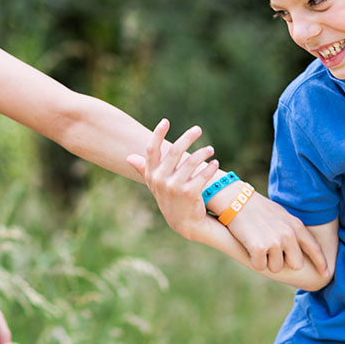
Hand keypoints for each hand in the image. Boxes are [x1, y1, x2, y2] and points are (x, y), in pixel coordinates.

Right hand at [127, 118, 219, 240]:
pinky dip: (210, 168)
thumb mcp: (155, 185)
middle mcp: (160, 180)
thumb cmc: (169, 198)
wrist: (183, 222)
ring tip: (210, 149)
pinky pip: (202, 175)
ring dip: (203, 153)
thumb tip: (129, 157)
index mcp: (152, 175)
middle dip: (187, 137)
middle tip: (198, 129)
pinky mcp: (189, 194)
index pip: (152, 150)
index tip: (165, 121)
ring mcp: (174, 187)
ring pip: (191, 162)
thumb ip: (144, 169)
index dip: (157, 134)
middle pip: (174, 151)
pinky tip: (215, 163)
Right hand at [222, 191, 327, 274]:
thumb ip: (292, 230)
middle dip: (285, 262)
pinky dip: (254, 261)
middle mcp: (288, 235)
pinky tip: (249, 247)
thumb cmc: (257, 207)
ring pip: (276, 267)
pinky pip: (260, 266)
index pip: (314, 248)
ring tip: (258, 243)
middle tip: (272, 250)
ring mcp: (274, 242)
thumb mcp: (281, 215)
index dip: (321, 263)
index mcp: (296, 226)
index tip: (326, 274)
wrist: (235, 199)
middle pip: (296, 264)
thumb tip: (299, 247)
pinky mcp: (259, 248)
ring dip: (267, 261)